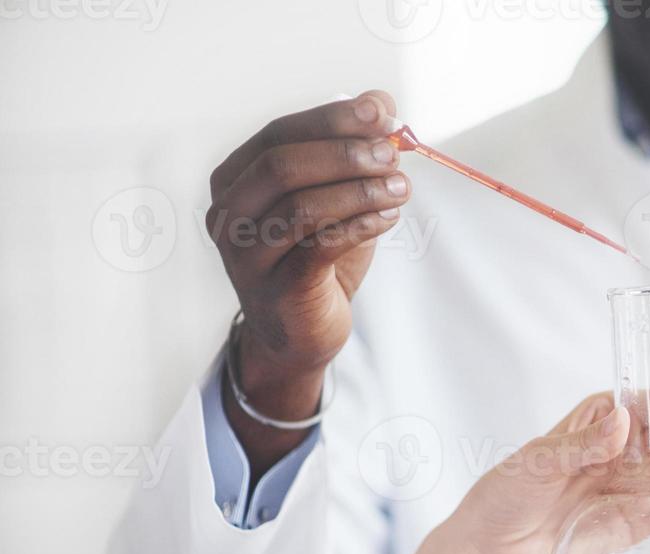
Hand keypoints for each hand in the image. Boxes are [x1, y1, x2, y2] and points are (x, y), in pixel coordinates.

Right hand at [206, 91, 408, 462]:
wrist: (299, 334)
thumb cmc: (314, 259)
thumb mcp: (332, 200)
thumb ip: (350, 154)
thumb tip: (382, 102)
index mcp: (235, 180)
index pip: (279, 134)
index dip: (331, 118)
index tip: (382, 111)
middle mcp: (229, 213)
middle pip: (282, 165)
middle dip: (345, 153)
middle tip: (393, 154)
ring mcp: (246, 254)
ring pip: (301, 207)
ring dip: (359, 191)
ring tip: (401, 188)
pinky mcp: (277, 288)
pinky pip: (318, 246)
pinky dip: (359, 225)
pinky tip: (389, 217)